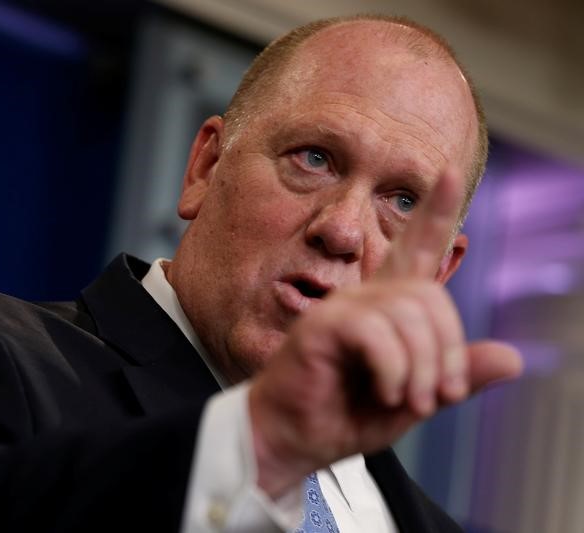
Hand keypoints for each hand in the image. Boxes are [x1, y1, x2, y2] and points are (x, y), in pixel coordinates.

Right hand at [248, 167, 522, 497]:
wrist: (294, 439)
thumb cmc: (344, 415)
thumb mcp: (417, 398)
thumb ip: (458, 376)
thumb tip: (512, 357)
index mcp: (388, 308)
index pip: (417, 249)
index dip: (436, 213)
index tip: (451, 172)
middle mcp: (365, 298)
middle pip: (430, 295)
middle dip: (446, 350)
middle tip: (439, 396)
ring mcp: (340, 308)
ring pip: (407, 313)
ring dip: (420, 367)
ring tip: (408, 400)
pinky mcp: (321, 325)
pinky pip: (375, 331)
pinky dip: (392, 368)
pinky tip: (383, 390)